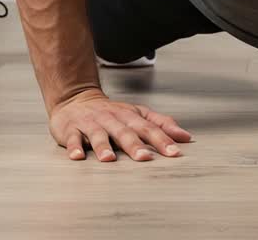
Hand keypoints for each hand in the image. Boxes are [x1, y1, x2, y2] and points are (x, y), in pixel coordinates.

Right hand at [48, 88, 193, 160]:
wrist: (76, 99)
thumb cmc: (112, 113)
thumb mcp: (138, 114)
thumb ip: (161, 124)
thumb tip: (186, 137)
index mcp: (130, 116)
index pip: (148, 128)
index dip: (162, 139)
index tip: (174, 152)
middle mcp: (112, 119)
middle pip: (125, 132)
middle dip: (135, 145)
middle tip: (145, 158)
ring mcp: (91, 124)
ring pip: (98, 135)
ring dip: (103, 147)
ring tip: (109, 159)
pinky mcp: (71, 129)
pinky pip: (72, 138)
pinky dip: (74, 147)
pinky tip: (77, 156)